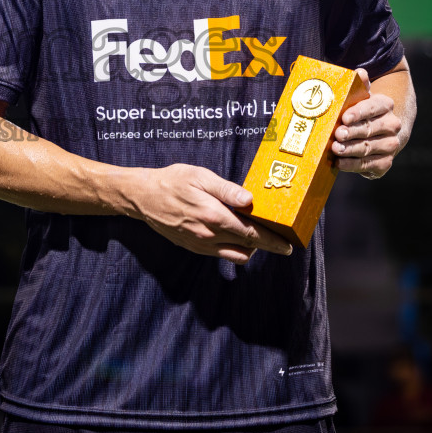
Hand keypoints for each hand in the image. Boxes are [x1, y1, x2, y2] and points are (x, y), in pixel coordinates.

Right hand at [126, 164, 293, 263]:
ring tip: (256, 234)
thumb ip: (227, 190)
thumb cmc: (173, 181)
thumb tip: (250, 201)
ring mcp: (201, 245)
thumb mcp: (201, 177)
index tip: (288, 246)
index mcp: (214, 217)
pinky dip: (234, 248)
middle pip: (248, 246)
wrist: (143, 197)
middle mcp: (209, 236)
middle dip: (267, 245)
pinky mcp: (194, 248)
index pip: (252, 234)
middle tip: (282, 241)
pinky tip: (235, 234)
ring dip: (250, 248)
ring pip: (236, 255)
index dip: (272, 241)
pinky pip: (221, 254)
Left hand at [331, 68, 406, 179]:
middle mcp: (392, 125)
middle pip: (370, 129)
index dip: (359, 113)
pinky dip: (353, 165)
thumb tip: (360, 73)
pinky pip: (368, 165)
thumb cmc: (360, 112)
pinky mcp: (384, 163)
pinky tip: (340, 163)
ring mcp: (390, 145)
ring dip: (351, 149)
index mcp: (385, 105)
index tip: (345, 117)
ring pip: (369, 147)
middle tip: (337, 134)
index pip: (373, 107)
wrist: (376, 133)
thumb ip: (359, 85)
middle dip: (353, 132)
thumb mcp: (359, 97)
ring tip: (336, 149)